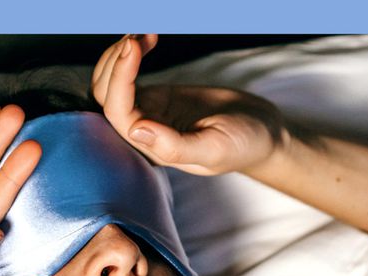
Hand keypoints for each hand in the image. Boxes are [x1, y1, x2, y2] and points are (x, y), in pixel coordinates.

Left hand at [91, 34, 288, 176]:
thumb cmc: (243, 145)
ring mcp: (147, 113)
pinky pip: (128, 77)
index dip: (119, 78)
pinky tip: (147, 39)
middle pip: (106, 98)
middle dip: (115, 63)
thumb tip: (135, 130)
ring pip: (111, 86)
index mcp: (152, 149)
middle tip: (138, 35)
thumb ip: (175, 147)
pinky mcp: (156, 98)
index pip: (118, 113)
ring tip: (143, 34)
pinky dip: (130, 56)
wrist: (261, 131)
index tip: (133, 45)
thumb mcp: (215, 149)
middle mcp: (143, 133)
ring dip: (118, 57)